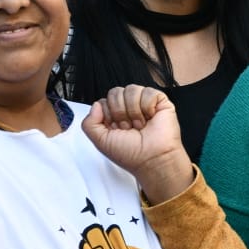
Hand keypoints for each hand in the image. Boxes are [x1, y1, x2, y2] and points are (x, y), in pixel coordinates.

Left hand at [81, 85, 193, 201]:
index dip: (108, 114)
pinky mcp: (159, 101)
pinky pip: (148, 92)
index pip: (104, 101)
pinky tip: (150, 118)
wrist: (152, 159)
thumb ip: (89, 123)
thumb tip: (96, 105)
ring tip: (140, 125)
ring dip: (134, 111)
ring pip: (131, 90)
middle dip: (120, 113)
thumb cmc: (131, 154)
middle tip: (128, 128)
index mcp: (114, 116)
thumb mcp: (100, 141)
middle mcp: (128, 108)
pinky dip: (147, 107)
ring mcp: (143, 103)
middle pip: (115, 93)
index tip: (115, 129)